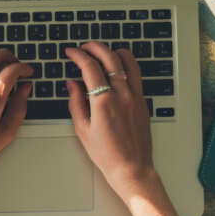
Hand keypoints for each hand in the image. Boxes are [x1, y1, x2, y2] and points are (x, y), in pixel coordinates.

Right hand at [65, 43, 159, 198]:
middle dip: (95, 47)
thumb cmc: (107, 155)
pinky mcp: (143, 102)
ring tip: (103, 53)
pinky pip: (136, 74)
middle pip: (110, 57)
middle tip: (84, 47)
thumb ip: (76, 102)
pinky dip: (126, 65)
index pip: (89, 67)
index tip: (71, 52)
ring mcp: (135, 97)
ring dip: (113, 52)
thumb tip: (72, 83)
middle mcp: (122, 95)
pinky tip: (117, 68)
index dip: (78, 55)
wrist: (132, 169)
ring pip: (128, 61)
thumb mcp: (83, 129)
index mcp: (104, 102)